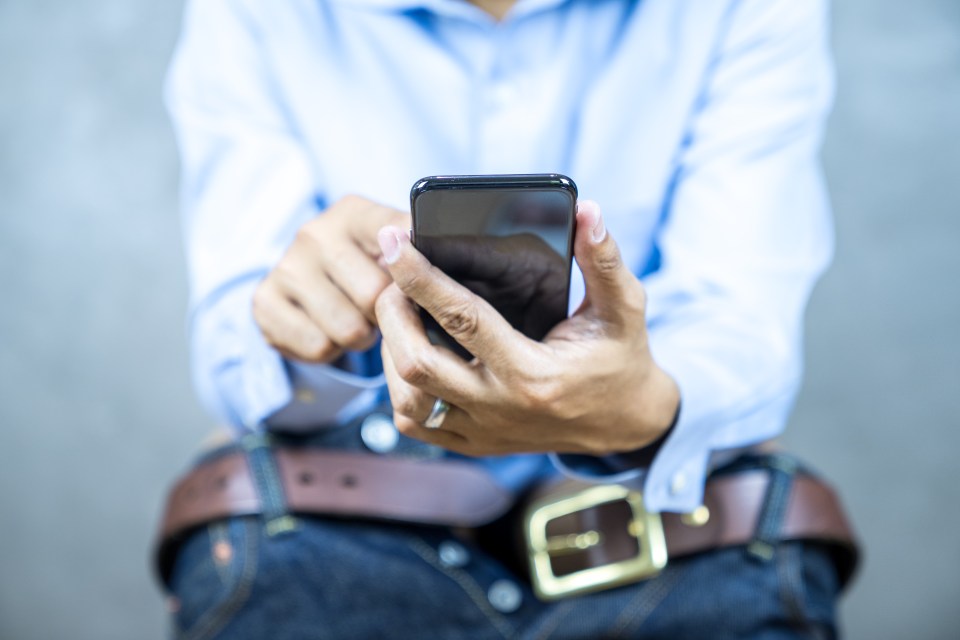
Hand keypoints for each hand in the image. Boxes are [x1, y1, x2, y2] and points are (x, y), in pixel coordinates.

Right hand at [253, 195, 408, 363]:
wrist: (308, 288)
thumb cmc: (369, 269)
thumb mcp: (395, 250)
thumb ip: (421, 251)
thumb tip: (454, 260)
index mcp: (353, 212)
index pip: (397, 239)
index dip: (414, 272)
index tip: (422, 287)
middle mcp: (314, 232)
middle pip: (374, 296)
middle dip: (386, 314)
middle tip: (381, 309)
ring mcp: (285, 267)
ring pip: (348, 329)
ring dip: (360, 337)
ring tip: (357, 319)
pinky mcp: (263, 302)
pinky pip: (319, 347)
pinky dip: (330, 351)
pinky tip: (328, 330)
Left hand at [374, 201, 679, 456]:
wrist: (624, 423)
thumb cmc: (620, 359)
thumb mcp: (623, 309)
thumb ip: (605, 261)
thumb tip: (587, 211)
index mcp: (533, 373)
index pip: (462, 318)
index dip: (421, 276)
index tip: (394, 241)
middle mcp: (500, 409)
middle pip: (417, 363)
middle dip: (392, 312)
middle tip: (392, 277)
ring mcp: (482, 433)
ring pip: (407, 400)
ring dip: (391, 351)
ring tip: (398, 313)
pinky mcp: (473, 445)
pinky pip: (415, 425)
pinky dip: (399, 389)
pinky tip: (408, 354)